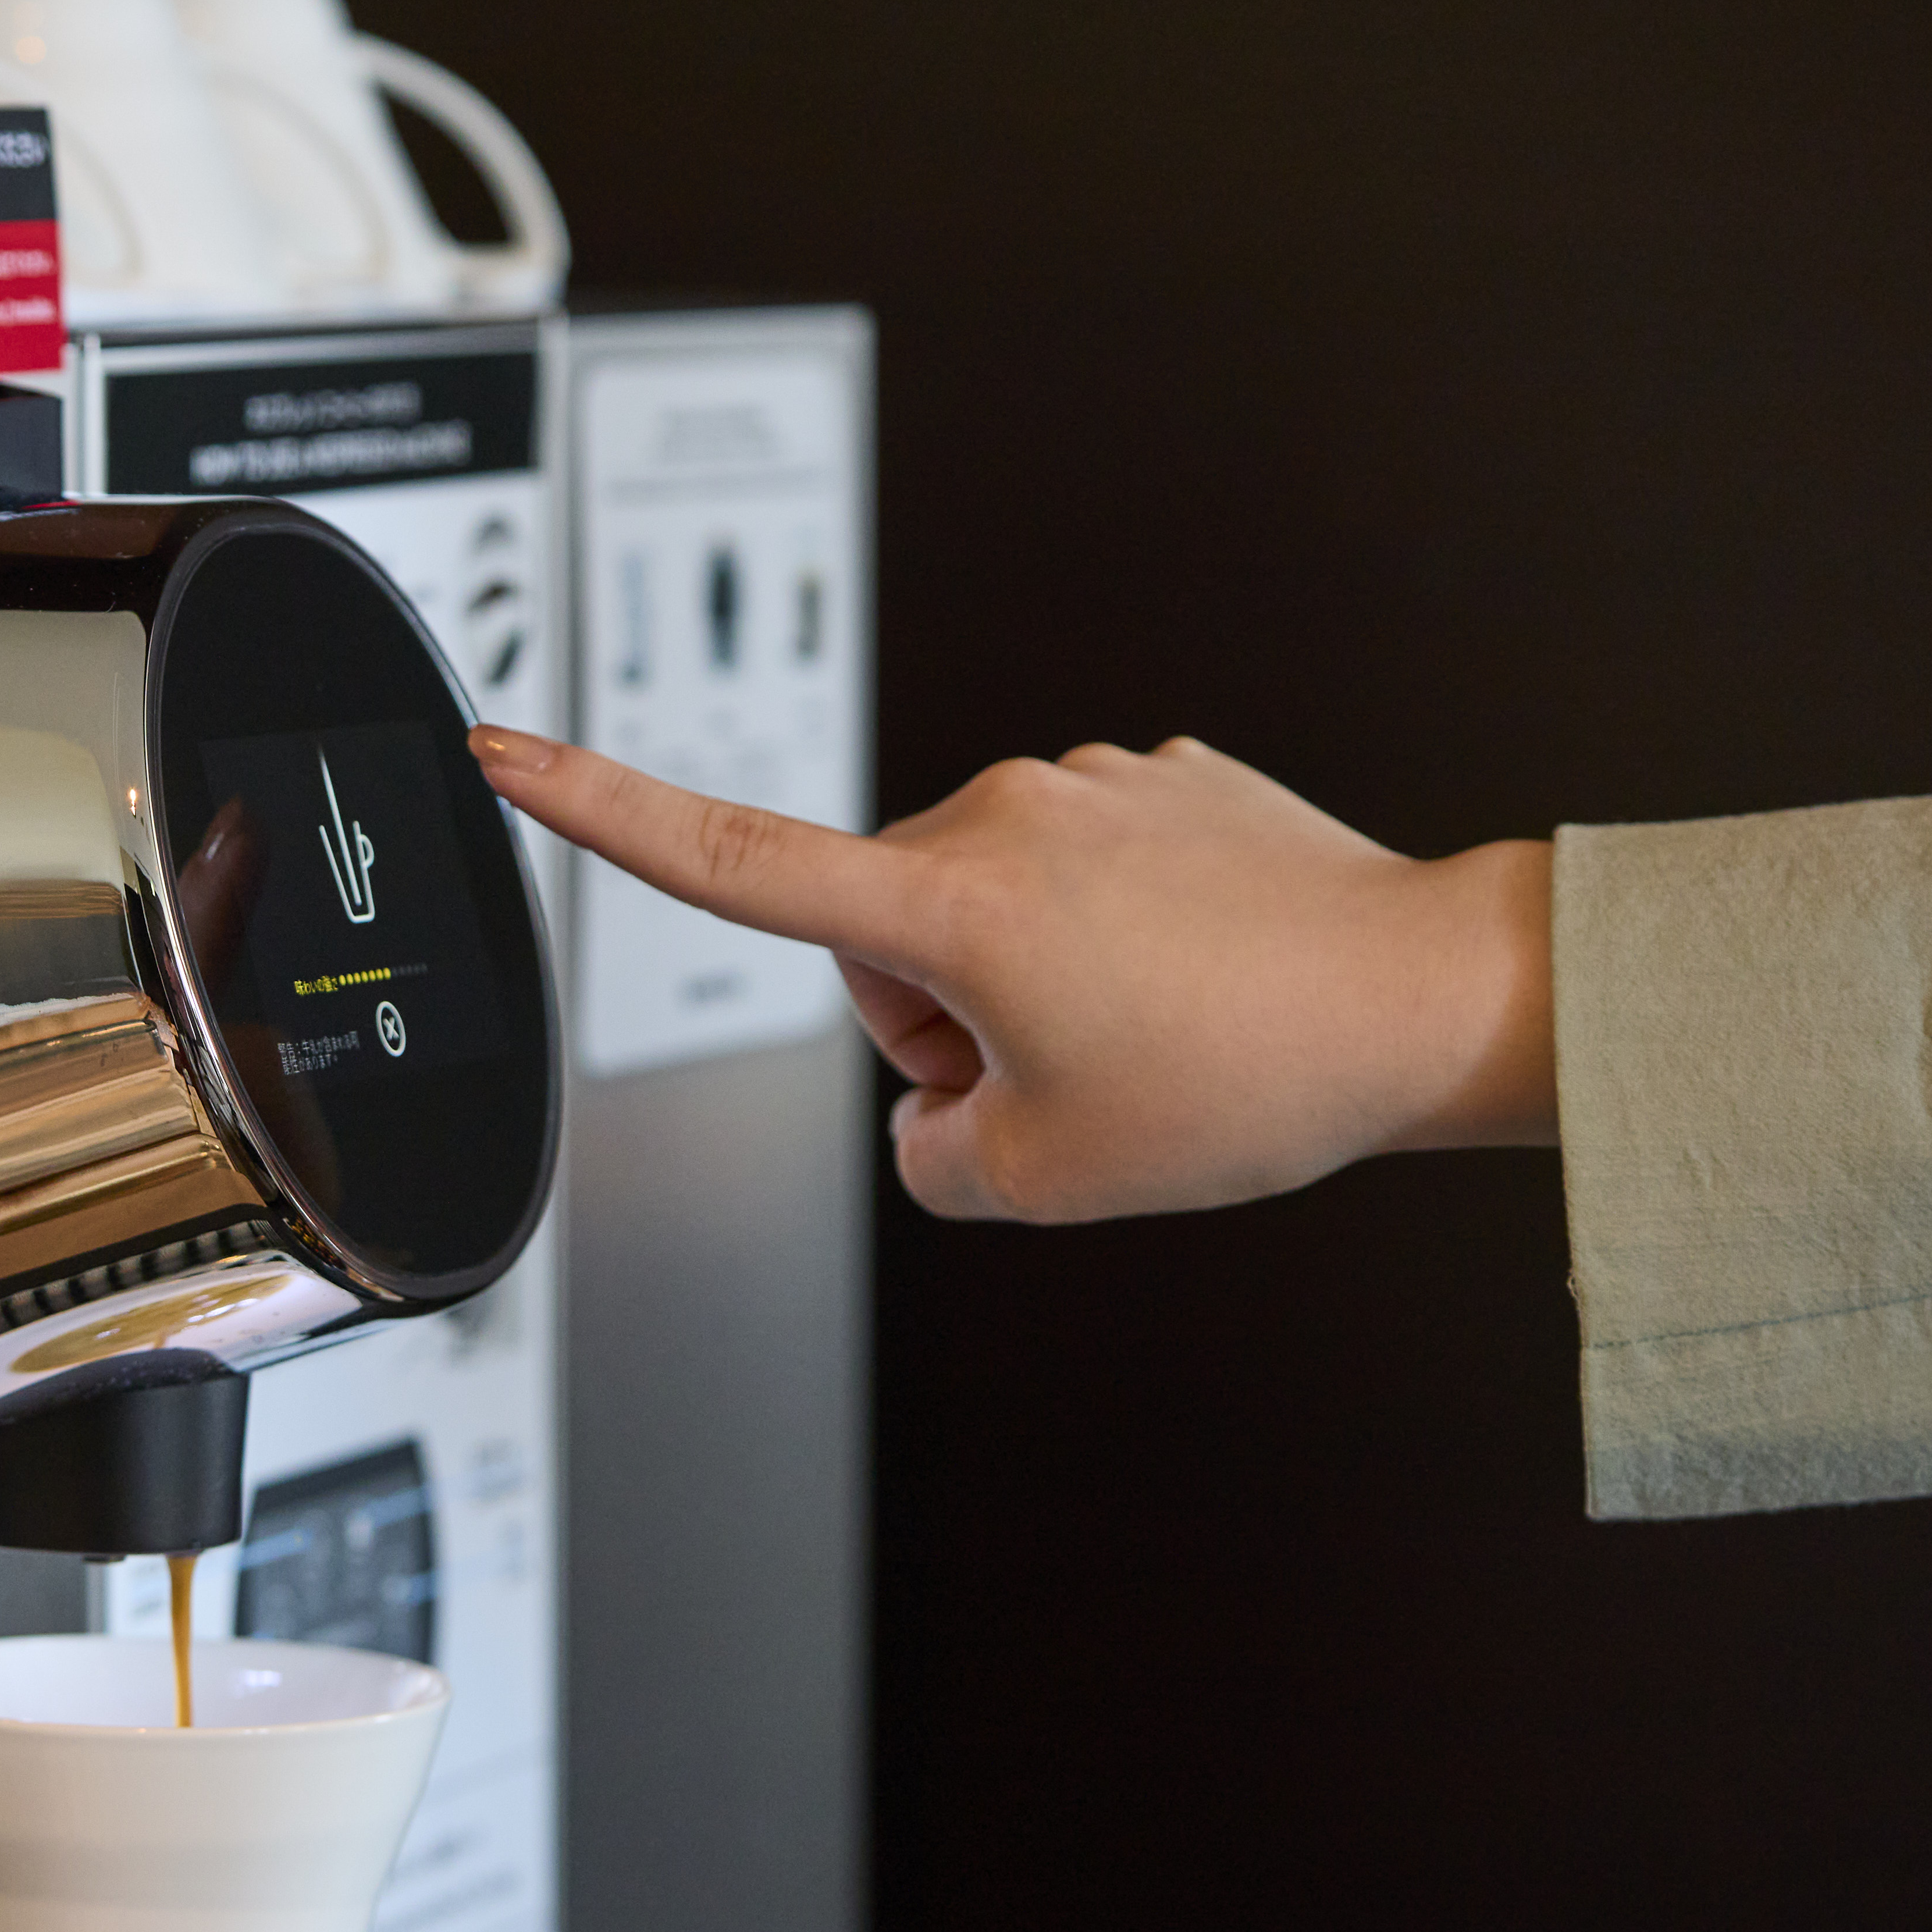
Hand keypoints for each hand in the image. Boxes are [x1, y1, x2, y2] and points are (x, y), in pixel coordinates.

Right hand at [469, 728, 1555, 1221]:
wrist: (1431, 996)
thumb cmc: (1249, 1077)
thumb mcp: (1041, 1182)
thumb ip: (927, 1159)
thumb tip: (935, 1105)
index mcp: (947, 902)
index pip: (725, 857)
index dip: (591, 809)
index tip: (500, 750)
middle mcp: (1002, 814)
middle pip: (883, 939)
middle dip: (941, 1018)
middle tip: (1064, 1077)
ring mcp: (1089, 785)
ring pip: (984, 908)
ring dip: (1030, 983)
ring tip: (1150, 1034)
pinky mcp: (1162, 781)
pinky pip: (1080, 875)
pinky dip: (1112, 938)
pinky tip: (1197, 978)